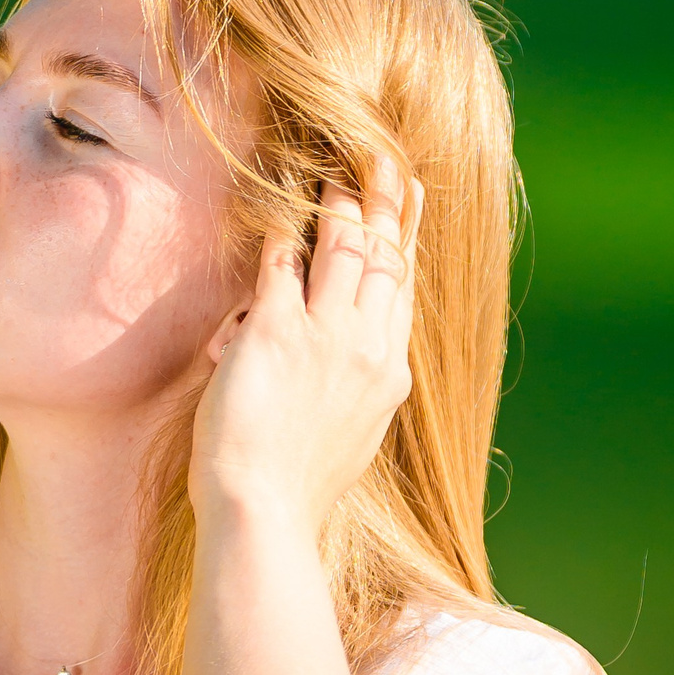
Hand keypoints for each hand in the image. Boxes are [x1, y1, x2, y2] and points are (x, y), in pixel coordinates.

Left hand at [190, 157, 423, 535]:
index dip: (404, 244)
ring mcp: (327, 336)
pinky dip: (282, 230)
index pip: (402, 292)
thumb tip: (343, 381)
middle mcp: (368, 348)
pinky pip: (283, 262)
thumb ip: (351, 397)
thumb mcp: (346, 441)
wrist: (265, 513)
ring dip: (338, 205)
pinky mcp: (277, 330)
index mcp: (389, 377)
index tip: (407, 207)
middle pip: (384, 259)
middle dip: (384, 206)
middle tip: (384, 160)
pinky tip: (279, 207)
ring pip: (344, 248)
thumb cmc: (292, 493)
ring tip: (334, 172)